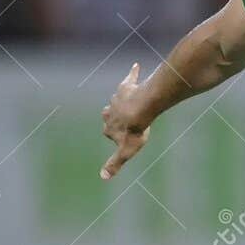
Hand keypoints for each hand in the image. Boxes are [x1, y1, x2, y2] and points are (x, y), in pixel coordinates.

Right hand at [101, 63, 151, 178]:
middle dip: (114, 117)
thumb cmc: (134, 132)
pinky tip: (137, 66)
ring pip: (118, 98)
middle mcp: (109, 110)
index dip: (115, 135)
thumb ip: (114, 164)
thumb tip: (103, 178)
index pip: (108, 132)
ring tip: (131, 101)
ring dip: (122, 99)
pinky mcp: (127, 85)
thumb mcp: (125, 152)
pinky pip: (130, 77)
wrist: (142, 109)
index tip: (122, 138)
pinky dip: (133, 73)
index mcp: (108, 126)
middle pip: (108, 114)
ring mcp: (118, 97)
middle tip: (124, 120)